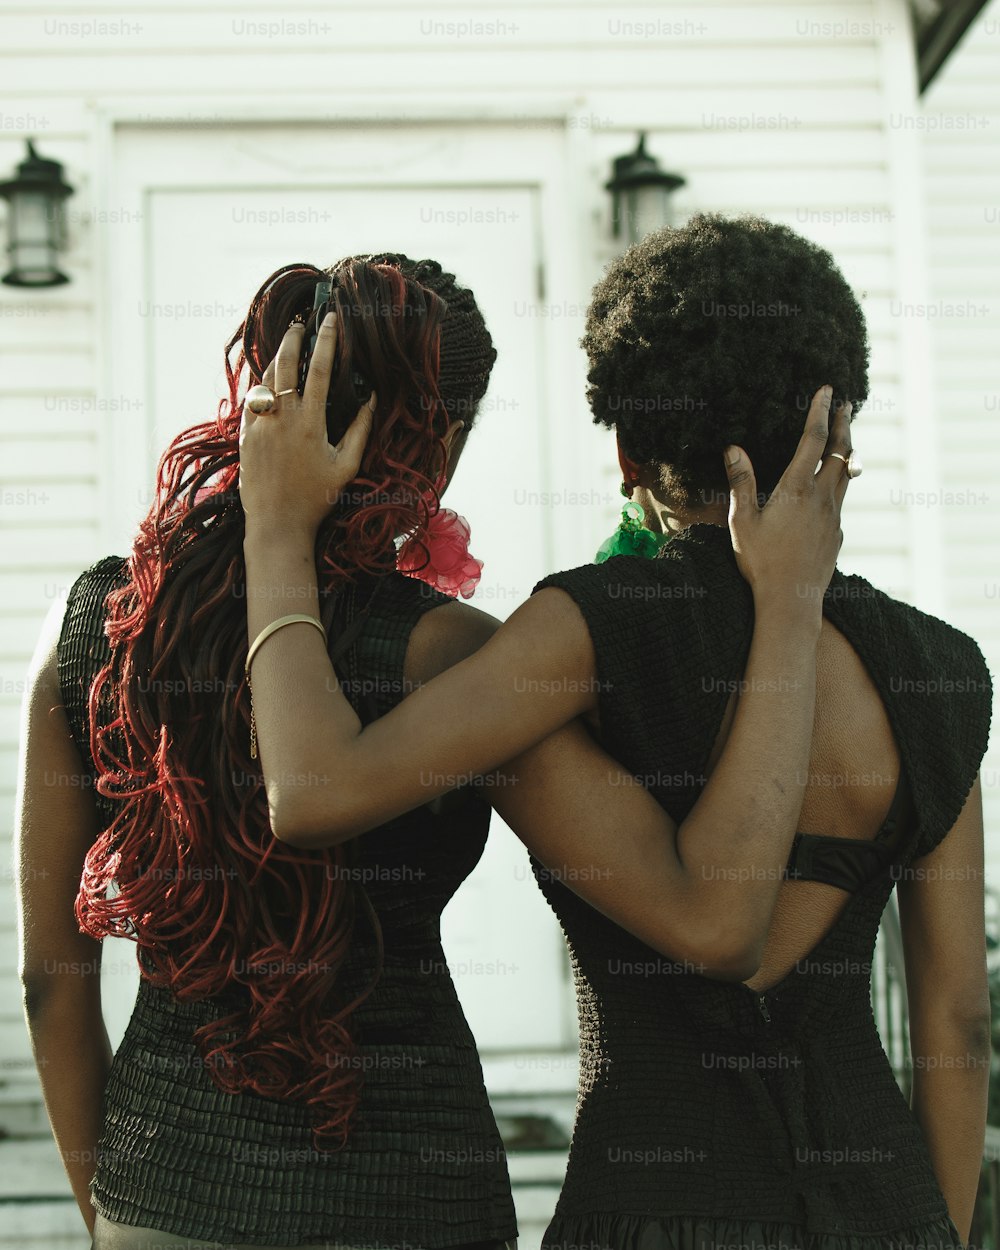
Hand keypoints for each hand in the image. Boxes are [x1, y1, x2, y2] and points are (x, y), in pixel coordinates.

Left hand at [238, 315, 374, 540]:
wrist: (277, 524)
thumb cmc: (317, 498)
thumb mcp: (347, 466)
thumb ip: (360, 429)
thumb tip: (371, 399)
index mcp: (310, 422)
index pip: (319, 369)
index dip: (326, 340)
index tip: (330, 320)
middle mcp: (282, 418)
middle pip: (285, 363)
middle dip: (292, 338)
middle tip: (299, 324)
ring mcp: (260, 425)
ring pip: (265, 379)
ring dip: (275, 360)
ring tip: (285, 349)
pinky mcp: (245, 436)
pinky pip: (252, 400)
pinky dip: (261, 386)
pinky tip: (269, 383)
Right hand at [724, 384, 852, 616]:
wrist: (791, 600)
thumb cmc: (761, 562)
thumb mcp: (743, 521)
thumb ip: (741, 482)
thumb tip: (733, 448)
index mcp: (797, 489)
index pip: (814, 440)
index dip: (820, 411)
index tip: (826, 390)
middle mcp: (822, 497)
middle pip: (841, 452)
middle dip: (843, 424)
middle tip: (845, 404)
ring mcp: (833, 516)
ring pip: (846, 474)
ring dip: (847, 451)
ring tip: (845, 438)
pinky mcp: (836, 533)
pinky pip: (840, 500)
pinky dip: (839, 483)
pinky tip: (830, 488)